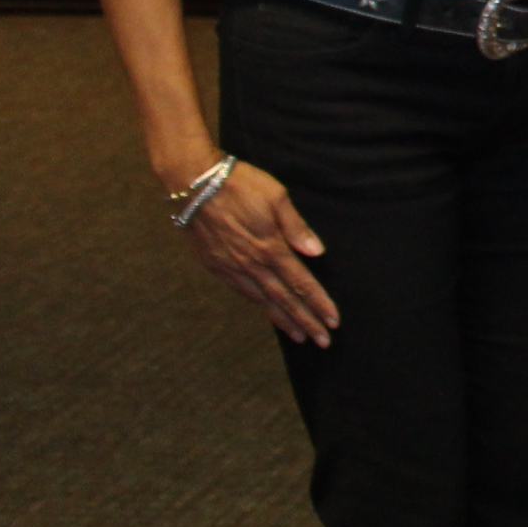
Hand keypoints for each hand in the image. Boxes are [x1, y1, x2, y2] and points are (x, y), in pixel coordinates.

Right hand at [178, 159, 338, 346]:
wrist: (194, 184)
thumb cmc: (240, 185)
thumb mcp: (276, 197)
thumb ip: (296, 227)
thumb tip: (316, 252)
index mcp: (270, 248)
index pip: (301, 283)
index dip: (318, 303)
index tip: (333, 321)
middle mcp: (251, 264)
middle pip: (284, 299)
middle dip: (306, 321)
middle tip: (323, 341)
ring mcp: (231, 267)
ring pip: (262, 301)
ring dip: (283, 319)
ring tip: (300, 336)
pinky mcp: (216, 265)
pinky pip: (242, 292)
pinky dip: (259, 305)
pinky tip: (268, 311)